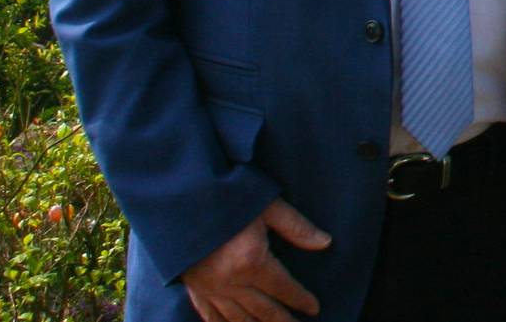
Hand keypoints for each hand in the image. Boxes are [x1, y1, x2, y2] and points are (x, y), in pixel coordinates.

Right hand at [182, 198, 329, 321]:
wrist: (179, 200)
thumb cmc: (227, 198)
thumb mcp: (267, 207)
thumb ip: (297, 227)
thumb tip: (326, 242)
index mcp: (251, 262)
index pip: (283, 288)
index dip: (300, 299)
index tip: (314, 308)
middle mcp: (230, 281)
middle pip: (263, 310)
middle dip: (282, 320)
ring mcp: (209, 288)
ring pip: (237, 318)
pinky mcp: (193, 287)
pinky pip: (209, 315)